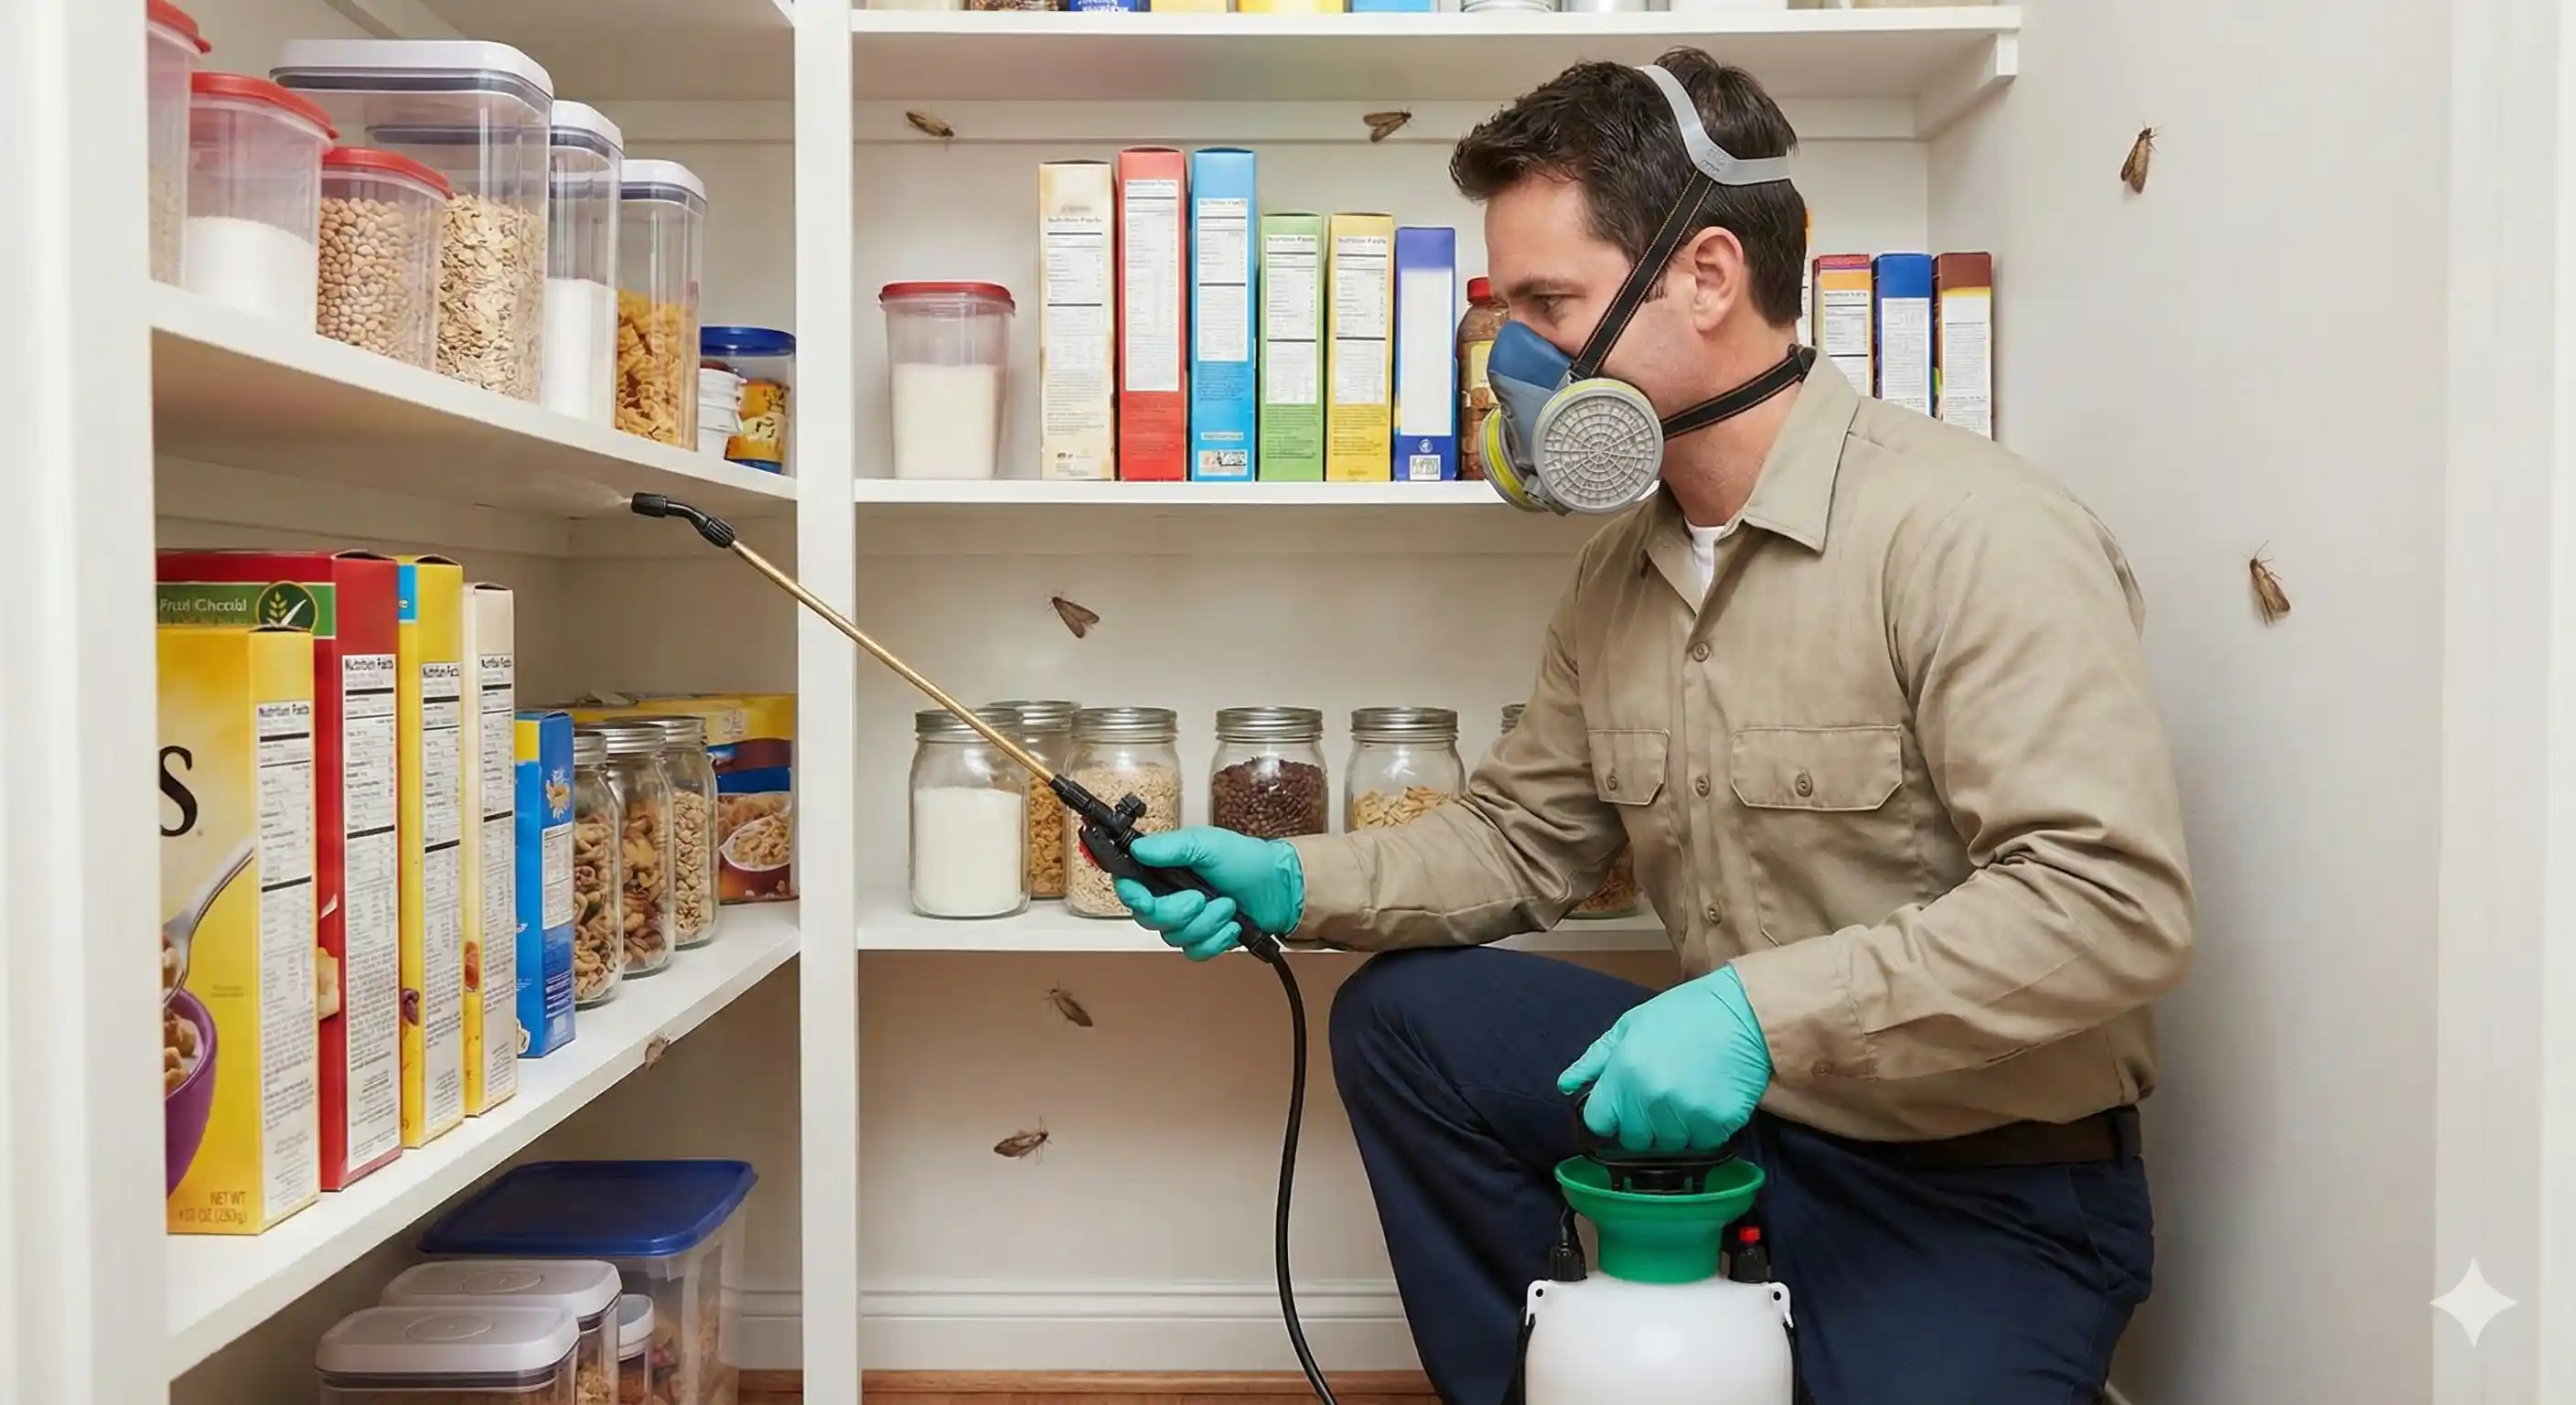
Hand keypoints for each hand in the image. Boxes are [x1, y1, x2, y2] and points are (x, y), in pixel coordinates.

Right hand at [1113, 827, 1304, 960]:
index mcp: (1166, 870)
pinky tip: (1231, 926)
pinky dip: (1216, 940)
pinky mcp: (1204, 939)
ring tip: (1227, 906)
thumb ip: (1170, 847)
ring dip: (1206, 923)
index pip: (1130, 886)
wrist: (1279, 887)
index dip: (1131, 896)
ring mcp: (1187, 920)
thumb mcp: (1207, 844)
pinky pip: (1195, 952)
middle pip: (1149, 918)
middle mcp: (1171, 896)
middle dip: (1178, 911)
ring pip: (1174, 937)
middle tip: (1201, 898)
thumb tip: (1137, 848)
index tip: (1144, 899)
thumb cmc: (1246, 861)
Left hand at [1558, 966, 1772, 1152]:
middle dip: (1643, 1125)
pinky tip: (1710, 1099)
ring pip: (1668, 1145)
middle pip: (1633, 1140)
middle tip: (1662, 1096)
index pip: (1599, 1122)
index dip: (1610, 1115)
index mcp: (1624, 1073)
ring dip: (1675, 1128)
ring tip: (1689, 1094)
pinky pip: (1702, 1143)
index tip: (1623, 1106)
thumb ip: (1596, 1059)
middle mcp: (1650, 1099)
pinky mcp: (1718, 1124)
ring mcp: (1685, 1115)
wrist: (1745, 1012)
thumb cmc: (1684, 1015)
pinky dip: (1705, 1129)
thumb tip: (1564, 1085)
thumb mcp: (1631, 1025)